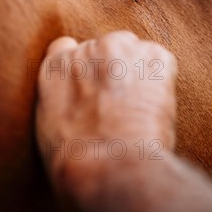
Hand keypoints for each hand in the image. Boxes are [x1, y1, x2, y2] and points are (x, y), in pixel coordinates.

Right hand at [35, 31, 177, 189]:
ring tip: (139, 106)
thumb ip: (59, 99)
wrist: (109, 163)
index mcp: (55, 67)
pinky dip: (163, 81)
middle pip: (105, 49)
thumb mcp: (48, 127)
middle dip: (113, 70)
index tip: (92, 87)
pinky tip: (154, 107)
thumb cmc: (77, 161)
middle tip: (120, 103)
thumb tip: (78, 99)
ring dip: (138, 72)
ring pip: (135, 53)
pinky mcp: (153, 55)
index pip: (66, 48)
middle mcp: (86, 49)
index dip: (84, 70)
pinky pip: (162, 63)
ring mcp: (120, 48)